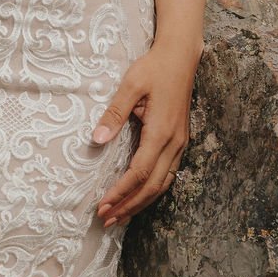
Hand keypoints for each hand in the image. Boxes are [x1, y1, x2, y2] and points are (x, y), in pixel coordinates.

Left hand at [92, 42, 199, 226]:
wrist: (180, 57)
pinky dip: (152, 190)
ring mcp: (180, 143)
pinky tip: (139, 195)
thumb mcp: (131, 85)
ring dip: (141, 202)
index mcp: (161, 132)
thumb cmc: (153, 68)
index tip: (102, 205)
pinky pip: (167, 174)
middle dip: (129, 206)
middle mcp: (174, 143)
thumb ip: (114, 113)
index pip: (139, 173)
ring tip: (120, 215)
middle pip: (152, 187)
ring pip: (162, 184)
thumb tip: (97, 139)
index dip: (120, 192)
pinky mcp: (179, 140)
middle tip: (106, 219)